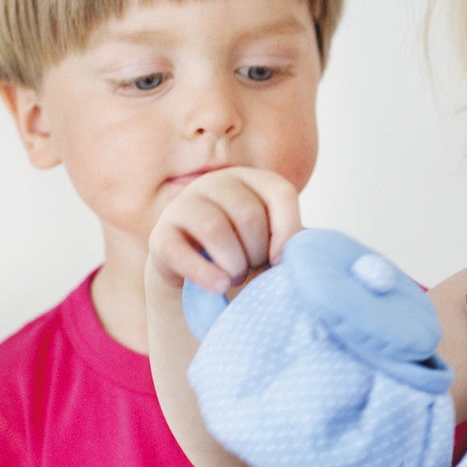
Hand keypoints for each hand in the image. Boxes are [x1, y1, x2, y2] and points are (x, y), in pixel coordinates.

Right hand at [147, 166, 302, 295]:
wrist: (198, 276)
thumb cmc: (246, 255)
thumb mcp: (273, 242)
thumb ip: (294, 241)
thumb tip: (307, 254)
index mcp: (251, 179)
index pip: (281, 193)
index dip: (288, 231)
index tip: (282, 261)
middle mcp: (217, 183)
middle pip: (248, 216)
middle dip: (257, 254)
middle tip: (253, 270)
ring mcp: (184, 205)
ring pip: (216, 230)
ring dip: (234, 265)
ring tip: (236, 278)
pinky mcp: (160, 235)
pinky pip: (180, 252)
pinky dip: (205, 274)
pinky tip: (219, 286)